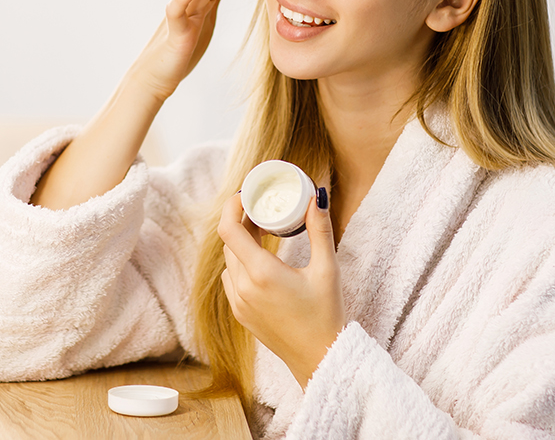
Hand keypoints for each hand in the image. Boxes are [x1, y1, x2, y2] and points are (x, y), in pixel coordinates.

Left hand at [218, 189, 345, 389]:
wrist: (319, 358)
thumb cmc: (326, 314)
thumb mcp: (326, 269)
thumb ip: (319, 230)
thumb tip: (316, 196)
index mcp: (261, 273)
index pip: (228, 230)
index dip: (231, 207)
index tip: (245, 195)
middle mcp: (243, 288)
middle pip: (229, 242)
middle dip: (242, 223)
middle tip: (262, 210)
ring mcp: (238, 302)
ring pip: (229, 261)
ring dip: (241, 244)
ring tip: (263, 233)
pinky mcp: (240, 314)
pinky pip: (231, 279)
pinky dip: (241, 264)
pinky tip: (260, 261)